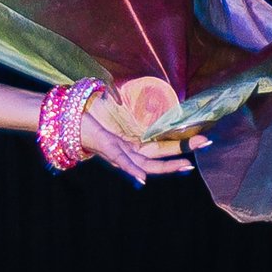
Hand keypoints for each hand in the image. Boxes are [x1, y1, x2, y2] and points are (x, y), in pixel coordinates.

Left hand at [79, 75, 202, 185]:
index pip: (161, 148)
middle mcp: (128, 152)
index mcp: (132, 145)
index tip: (201, 139)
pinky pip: (122, 162)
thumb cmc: (89, 116)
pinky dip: (132, 171)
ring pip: (147, 164)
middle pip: (160, 157)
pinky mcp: (107, 150)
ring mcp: (119, 154)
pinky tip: (143, 179)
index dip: (181, 145)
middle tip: (206, 143)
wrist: (65, 120)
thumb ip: (126, 107)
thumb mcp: (111, 114)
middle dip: (184, 152)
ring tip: (188, 165)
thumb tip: (141, 92)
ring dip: (168, 165)